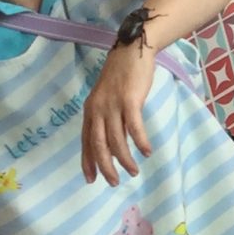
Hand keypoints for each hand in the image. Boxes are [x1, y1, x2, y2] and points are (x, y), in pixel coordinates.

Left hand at [80, 41, 156, 184]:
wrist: (131, 51)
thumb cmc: (121, 76)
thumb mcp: (107, 99)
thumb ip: (107, 120)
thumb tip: (114, 146)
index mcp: (90, 111)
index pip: (86, 142)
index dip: (88, 162)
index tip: (91, 180)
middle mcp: (98, 110)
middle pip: (99, 145)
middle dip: (105, 167)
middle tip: (114, 182)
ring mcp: (113, 105)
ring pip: (116, 140)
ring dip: (125, 159)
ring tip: (133, 171)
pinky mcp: (129, 101)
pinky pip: (134, 127)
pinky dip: (140, 142)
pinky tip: (147, 152)